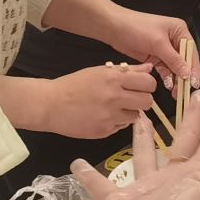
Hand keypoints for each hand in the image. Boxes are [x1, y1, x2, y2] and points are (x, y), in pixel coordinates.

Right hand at [31, 64, 160, 138]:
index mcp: (114, 78)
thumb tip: (149, 68)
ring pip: (136, 116)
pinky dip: (117, 122)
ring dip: (130, 112)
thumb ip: (127, 70)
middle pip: (148, 101)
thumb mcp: (100, 71)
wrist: (51, 104)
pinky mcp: (104, 131)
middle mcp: (115, 97)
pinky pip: (121, 127)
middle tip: (132, 98)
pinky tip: (104, 116)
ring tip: (115, 107)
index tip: (141, 86)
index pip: (148, 82)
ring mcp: (110, 116)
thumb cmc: (74, 85)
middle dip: (143, 100)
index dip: (147, 85)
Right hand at [74, 87, 199, 199]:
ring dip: (142, 137)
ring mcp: (145, 191)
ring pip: (145, 156)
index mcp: (198, 176)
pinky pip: (100, 184)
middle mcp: (174, 180)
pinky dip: (89, 175)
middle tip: (196, 91)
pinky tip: (76, 162)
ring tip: (139, 115)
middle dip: (193, 117)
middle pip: (185, 140)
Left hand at [106, 8, 199, 82]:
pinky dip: (166, 76)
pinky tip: (167, 84)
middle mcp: (174, 40)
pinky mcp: (154, 56)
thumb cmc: (137, 29)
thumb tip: (188, 74)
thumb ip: (174, 60)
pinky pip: (164, 69)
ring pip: (174, 67)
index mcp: (179, 31)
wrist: (114, 28)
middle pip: (184, 61)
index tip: (194, 83)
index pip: (191, 52)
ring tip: (174, 92)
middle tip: (183, 91)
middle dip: (184, 75)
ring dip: (175, 78)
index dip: (193, 68)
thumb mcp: (158, 43)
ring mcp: (164, 49)